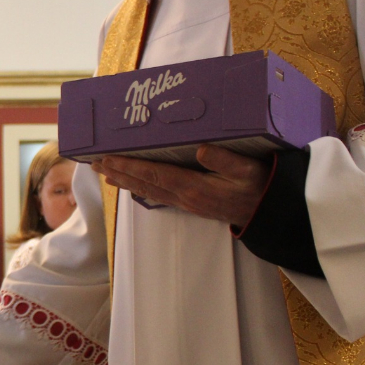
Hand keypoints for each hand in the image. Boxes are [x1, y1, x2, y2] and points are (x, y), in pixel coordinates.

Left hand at [90, 145, 269, 228]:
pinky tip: (133, 185)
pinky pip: (159, 196)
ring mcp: (187, 203)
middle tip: (95, 164)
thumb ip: (226, 160)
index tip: (109, 159)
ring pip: (149, 191)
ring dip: (126, 181)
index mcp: (195, 187)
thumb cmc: (261, 187)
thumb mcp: (249, 170)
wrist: (270, 214)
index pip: (155, 174)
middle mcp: (186, 197)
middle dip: (119, 173)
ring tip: (105, 173)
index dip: (130, 166)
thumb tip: (202, 149)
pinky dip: (141, 189)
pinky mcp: (192, 205)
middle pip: (145, 184)